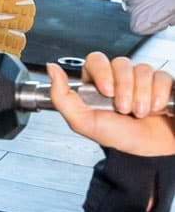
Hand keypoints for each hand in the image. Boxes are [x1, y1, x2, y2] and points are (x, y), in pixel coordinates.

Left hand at [47, 52, 174, 156]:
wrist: (151, 151)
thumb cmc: (119, 137)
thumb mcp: (83, 122)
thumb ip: (61, 96)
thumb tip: (51, 69)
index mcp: (97, 84)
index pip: (96, 60)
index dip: (102, 72)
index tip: (107, 91)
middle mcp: (119, 78)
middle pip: (120, 62)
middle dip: (124, 87)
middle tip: (124, 108)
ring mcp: (141, 79)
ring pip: (142, 69)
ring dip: (142, 95)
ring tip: (140, 113)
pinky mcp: (161, 83)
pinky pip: (161, 76)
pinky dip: (159, 94)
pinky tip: (156, 108)